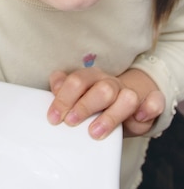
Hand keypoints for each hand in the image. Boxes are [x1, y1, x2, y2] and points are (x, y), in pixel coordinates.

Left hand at [47, 67, 164, 138]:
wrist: (128, 101)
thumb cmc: (97, 102)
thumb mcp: (79, 96)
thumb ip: (64, 90)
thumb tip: (55, 85)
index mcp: (92, 78)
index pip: (77, 81)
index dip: (64, 98)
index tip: (54, 117)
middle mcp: (111, 83)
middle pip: (101, 89)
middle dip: (84, 106)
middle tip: (71, 122)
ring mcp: (131, 92)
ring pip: (127, 97)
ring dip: (111, 115)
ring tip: (95, 132)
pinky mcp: (148, 104)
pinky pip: (155, 102)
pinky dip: (149, 108)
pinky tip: (139, 118)